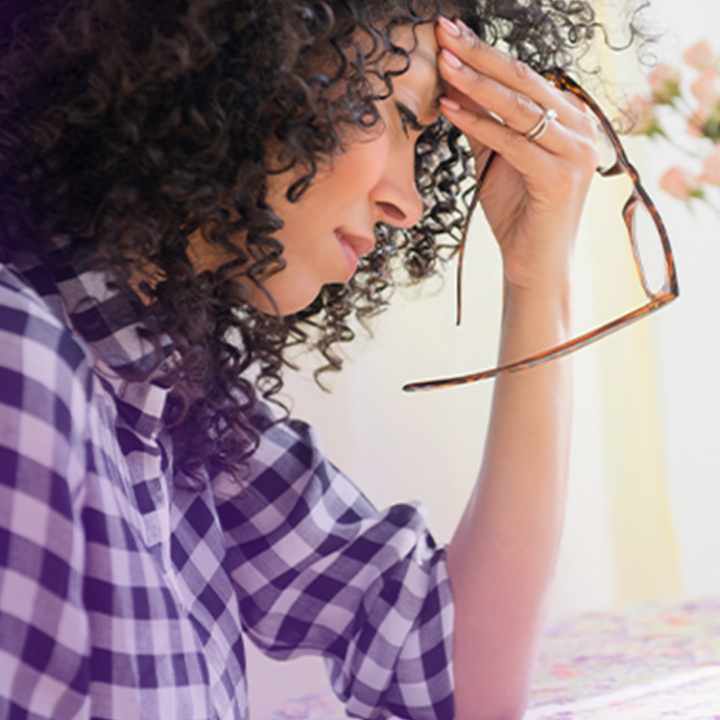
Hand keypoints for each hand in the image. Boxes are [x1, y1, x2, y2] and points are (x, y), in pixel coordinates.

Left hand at [435, 16, 598, 296]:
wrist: (533, 264)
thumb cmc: (518, 213)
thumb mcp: (496, 160)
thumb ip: (483, 124)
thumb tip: (454, 88)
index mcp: (568, 119)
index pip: (522, 77)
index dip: (484, 54)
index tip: (449, 34)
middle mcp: (580, 128)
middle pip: (523, 82)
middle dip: (479, 56)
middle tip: (444, 31)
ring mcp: (576, 152)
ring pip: (520, 107)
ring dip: (477, 84)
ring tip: (443, 63)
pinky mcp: (562, 177)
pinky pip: (514, 143)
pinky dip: (480, 125)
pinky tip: (450, 109)